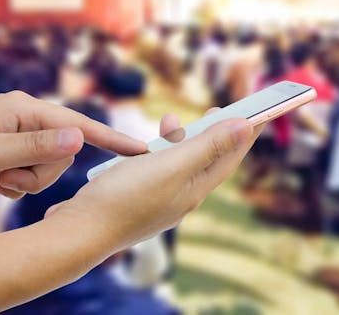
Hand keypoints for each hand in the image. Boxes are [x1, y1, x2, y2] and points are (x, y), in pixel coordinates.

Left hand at [0, 91, 145, 198]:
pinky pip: (32, 170)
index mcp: (27, 109)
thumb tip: (80, 139)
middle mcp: (29, 116)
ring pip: (49, 166)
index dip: (112, 139)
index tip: (142, 151)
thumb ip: (38, 147)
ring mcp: (21, 131)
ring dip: (25, 180)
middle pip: (63, 153)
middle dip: (40, 174)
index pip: (80, 124)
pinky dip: (17, 181)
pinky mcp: (13, 146)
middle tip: (6, 178)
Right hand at [46, 108, 261, 252]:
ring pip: (179, 163)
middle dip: (214, 132)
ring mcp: (159, 200)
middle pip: (207, 159)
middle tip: (216, 107)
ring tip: (169, 120)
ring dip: (179, 138)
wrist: (78, 231)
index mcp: (195, 190)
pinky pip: (157, 170)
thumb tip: (246, 127)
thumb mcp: (171, 165)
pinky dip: (156, 152)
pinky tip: (142, 145)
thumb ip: (208, 145)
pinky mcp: (137, 198)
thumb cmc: (125, 197)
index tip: (260, 111)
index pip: (230, 157)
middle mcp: (182, 197)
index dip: (245, 133)